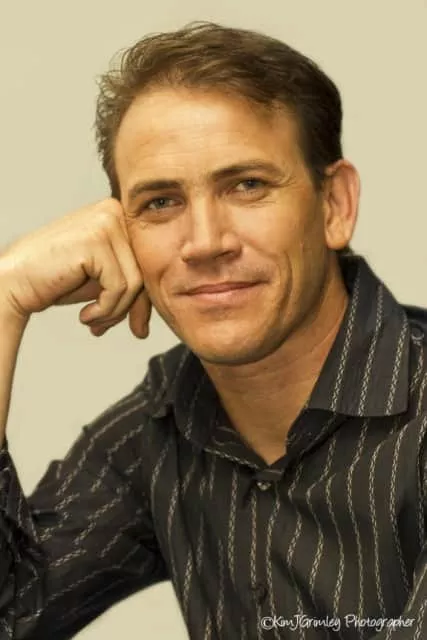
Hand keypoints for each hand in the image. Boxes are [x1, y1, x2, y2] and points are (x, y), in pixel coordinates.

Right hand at [0, 198, 150, 337]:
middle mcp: (114, 211)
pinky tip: (85, 316)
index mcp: (119, 214)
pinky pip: (120, 287)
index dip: (143, 299)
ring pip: (135, 282)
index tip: (137, 327)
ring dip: (115, 312)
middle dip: (131, 308)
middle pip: (145, 270)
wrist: (15, 283)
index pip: (147, 261)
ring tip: (93, 322)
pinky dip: (106, 309)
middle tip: (109, 328)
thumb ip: (134, 279)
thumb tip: (167, 297)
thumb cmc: (57, 280)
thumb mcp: (105, 278)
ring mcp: (105, 222)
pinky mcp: (96, 241)